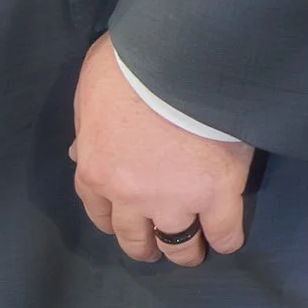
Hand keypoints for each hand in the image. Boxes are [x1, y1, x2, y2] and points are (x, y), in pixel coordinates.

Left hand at [71, 36, 254, 265]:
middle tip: (157, 246)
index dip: (114, 221)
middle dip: (145, 246)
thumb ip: (87, 127)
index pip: (100, 213)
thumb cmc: (128, 65)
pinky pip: (225, 232)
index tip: (125, 222)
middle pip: (135, 238)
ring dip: (184, 251)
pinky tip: (227, 239)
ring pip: (178, 244)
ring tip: (194, 251)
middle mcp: (131, 198)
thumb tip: (81, 151)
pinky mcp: (217, 194)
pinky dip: (227, 240)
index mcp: (97, 173)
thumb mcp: (90, 91)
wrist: (178, 56)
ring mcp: (176, 200)